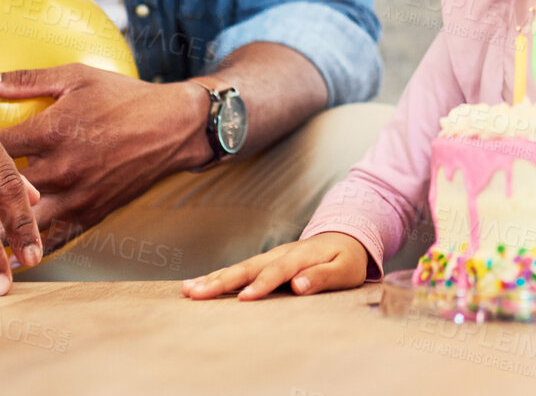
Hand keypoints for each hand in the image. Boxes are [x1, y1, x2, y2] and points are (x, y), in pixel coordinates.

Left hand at [0, 65, 207, 252]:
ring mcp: (78, 194)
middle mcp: (61, 167)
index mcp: (52, 130)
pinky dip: (29, 251)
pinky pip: (55, 238)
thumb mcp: (78, 77)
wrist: (174, 126)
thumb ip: (27, 80)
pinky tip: (5, 262)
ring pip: (24, 224)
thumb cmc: (124, 96)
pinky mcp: (93, 212)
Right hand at [181, 233, 369, 299]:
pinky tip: (197, 285)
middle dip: (223, 281)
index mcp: (302, 255)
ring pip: (238, 267)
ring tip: (188, 290)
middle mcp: (281, 253)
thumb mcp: (345, 269)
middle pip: (249, 267)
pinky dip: (217, 276)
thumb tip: (298, 285)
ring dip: (213, 279)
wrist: (345, 236)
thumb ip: (323, 276)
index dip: (263, 284)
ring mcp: (270, 256)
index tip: (245, 299)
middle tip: (197, 294)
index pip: (279, 271)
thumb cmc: (346, 259)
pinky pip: (238, 269)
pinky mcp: (264, 261)